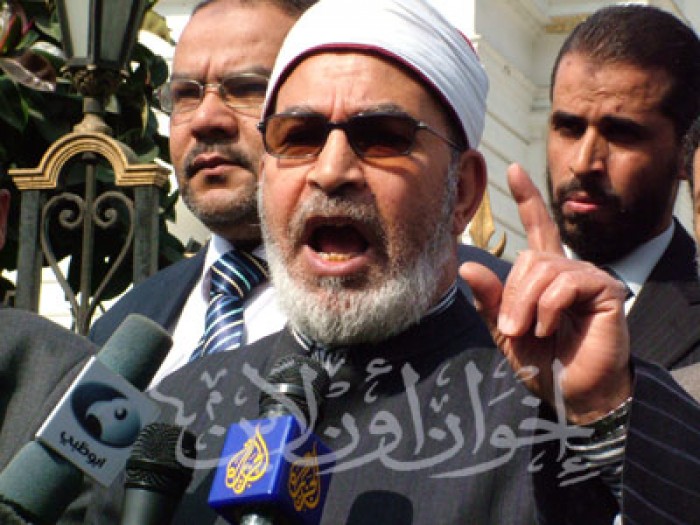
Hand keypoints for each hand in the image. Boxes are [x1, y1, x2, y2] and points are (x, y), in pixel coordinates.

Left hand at [460, 164, 631, 423]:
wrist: (572, 394)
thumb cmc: (543, 363)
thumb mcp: (505, 332)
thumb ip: (489, 300)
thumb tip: (466, 265)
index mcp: (545, 276)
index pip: (536, 228)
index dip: (526, 198)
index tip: (512, 169)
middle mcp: (568, 269)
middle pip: (528, 257)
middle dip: (512, 296)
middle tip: (513, 328)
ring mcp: (589, 277)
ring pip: (543, 269)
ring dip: (526, 305)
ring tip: (531, 332)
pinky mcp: (606, 290)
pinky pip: (565, 283)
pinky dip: (548, 308)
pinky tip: (550, 329)